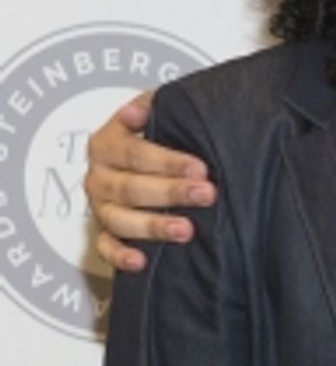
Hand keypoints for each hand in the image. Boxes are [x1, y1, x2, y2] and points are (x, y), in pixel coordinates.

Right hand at [86, 92, 216, 273]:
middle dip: (171, 192)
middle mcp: (99, 177)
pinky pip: (105, 248)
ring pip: (121, 220)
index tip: (199, 168)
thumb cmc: (153, 139)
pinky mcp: (104, 233)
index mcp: (106, 144)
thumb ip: (155, 106)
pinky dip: (120, 257)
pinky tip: (141, 261)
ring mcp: (100, 207)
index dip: (168, 162)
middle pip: (131, 188)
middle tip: (206, 194)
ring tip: (186, 229)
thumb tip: (148, 105)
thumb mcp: (155, 114)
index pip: (135, 153)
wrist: (141, 163)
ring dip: (154, 226)